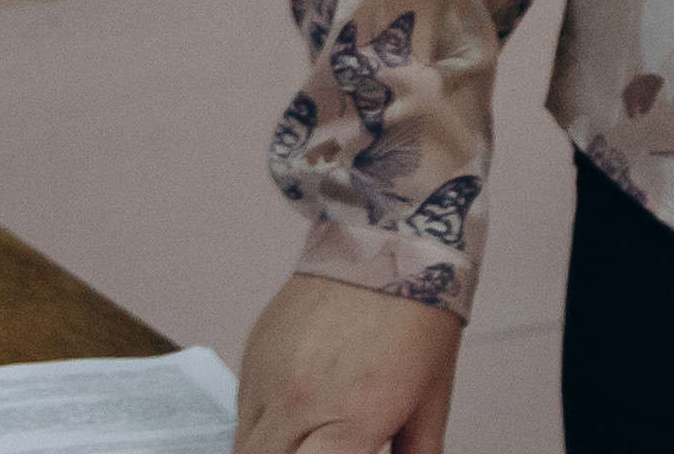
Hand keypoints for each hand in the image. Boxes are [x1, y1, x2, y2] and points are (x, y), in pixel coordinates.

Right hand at [233, 273, 461, 453]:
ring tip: (302, 439)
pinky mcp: (254, 351)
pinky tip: (291, 411)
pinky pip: (242, 409)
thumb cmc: (421, 318)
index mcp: (352, 421)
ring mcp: (270, 376)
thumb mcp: (432, 398)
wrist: (392, 240)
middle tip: (318, 448)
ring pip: (244, 448)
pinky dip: (260, 423)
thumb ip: (416, 453)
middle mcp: (301, 403)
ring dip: (269, 452)